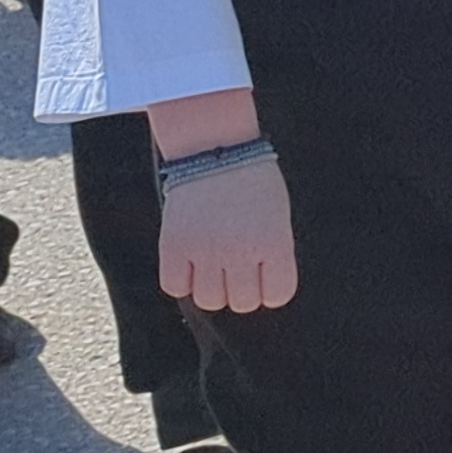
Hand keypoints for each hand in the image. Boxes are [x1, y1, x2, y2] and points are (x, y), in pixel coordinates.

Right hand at [158, 154, 296, 312]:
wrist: (215, 149)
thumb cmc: (252, 181)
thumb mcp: (278, 214)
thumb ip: (274, 253)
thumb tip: (264, 290)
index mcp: (275, 241)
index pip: (278, 294)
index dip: (271, 290)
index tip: (264, 277)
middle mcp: (241, 250)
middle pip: (243, 303)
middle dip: (241, 290)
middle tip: (235, 267)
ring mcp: (205, 250)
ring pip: (209, 301)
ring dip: (212, 288)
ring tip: (212, 263)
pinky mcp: (173, 246)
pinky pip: (175, 287)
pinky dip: (181, 281)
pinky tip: (189, 261)